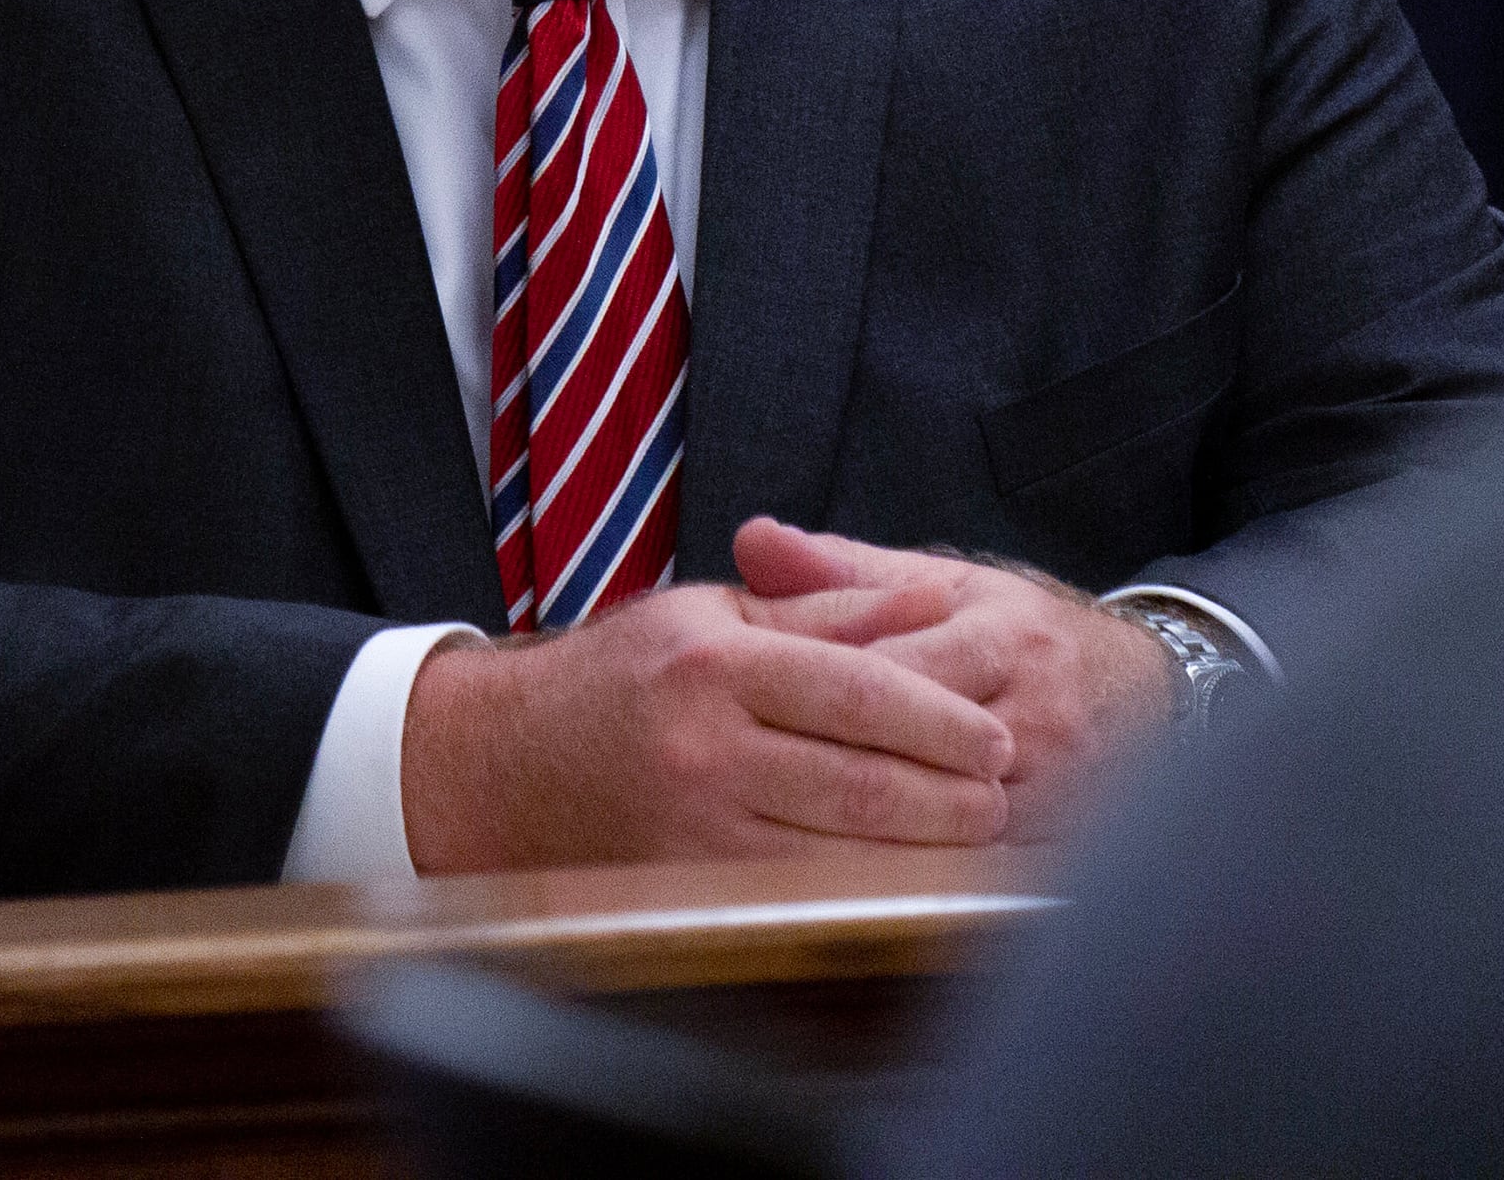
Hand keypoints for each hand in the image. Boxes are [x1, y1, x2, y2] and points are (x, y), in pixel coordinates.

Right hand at [401, 575, 1016, 872]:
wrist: (496, 764)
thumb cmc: (616, 680)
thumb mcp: (711, 617)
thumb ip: (824, 612)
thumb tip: (930, 606)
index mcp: (714, 665)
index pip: (858, 694)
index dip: (941, 722)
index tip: (997, 739)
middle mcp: (702, 749)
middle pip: (862, 785)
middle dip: (952, 799)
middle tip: (1006, 794)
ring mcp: (691, 831)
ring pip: (841, 855)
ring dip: (926, 856)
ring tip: (979, 841)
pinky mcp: (683, 891)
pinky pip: (798, 897)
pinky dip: (866, 894)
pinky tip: (910, 885)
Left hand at [731, 519, 1176, 842]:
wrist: (1133, 692)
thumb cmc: (1017, 634)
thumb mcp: (942, 585)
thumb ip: (843, 570)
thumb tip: (753, 541)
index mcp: (1000, 640)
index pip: (888, 677)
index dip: (810, 698)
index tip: (745, 713)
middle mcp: (1036, 716)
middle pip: (912, 757)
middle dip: (827, 770)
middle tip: (749, 783)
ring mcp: (1055, 791)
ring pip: (940, 827)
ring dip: (865, 834)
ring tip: (786, 831)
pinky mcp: (1061, 846)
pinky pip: (971, 871)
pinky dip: (910, 872)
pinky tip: (849, 875)